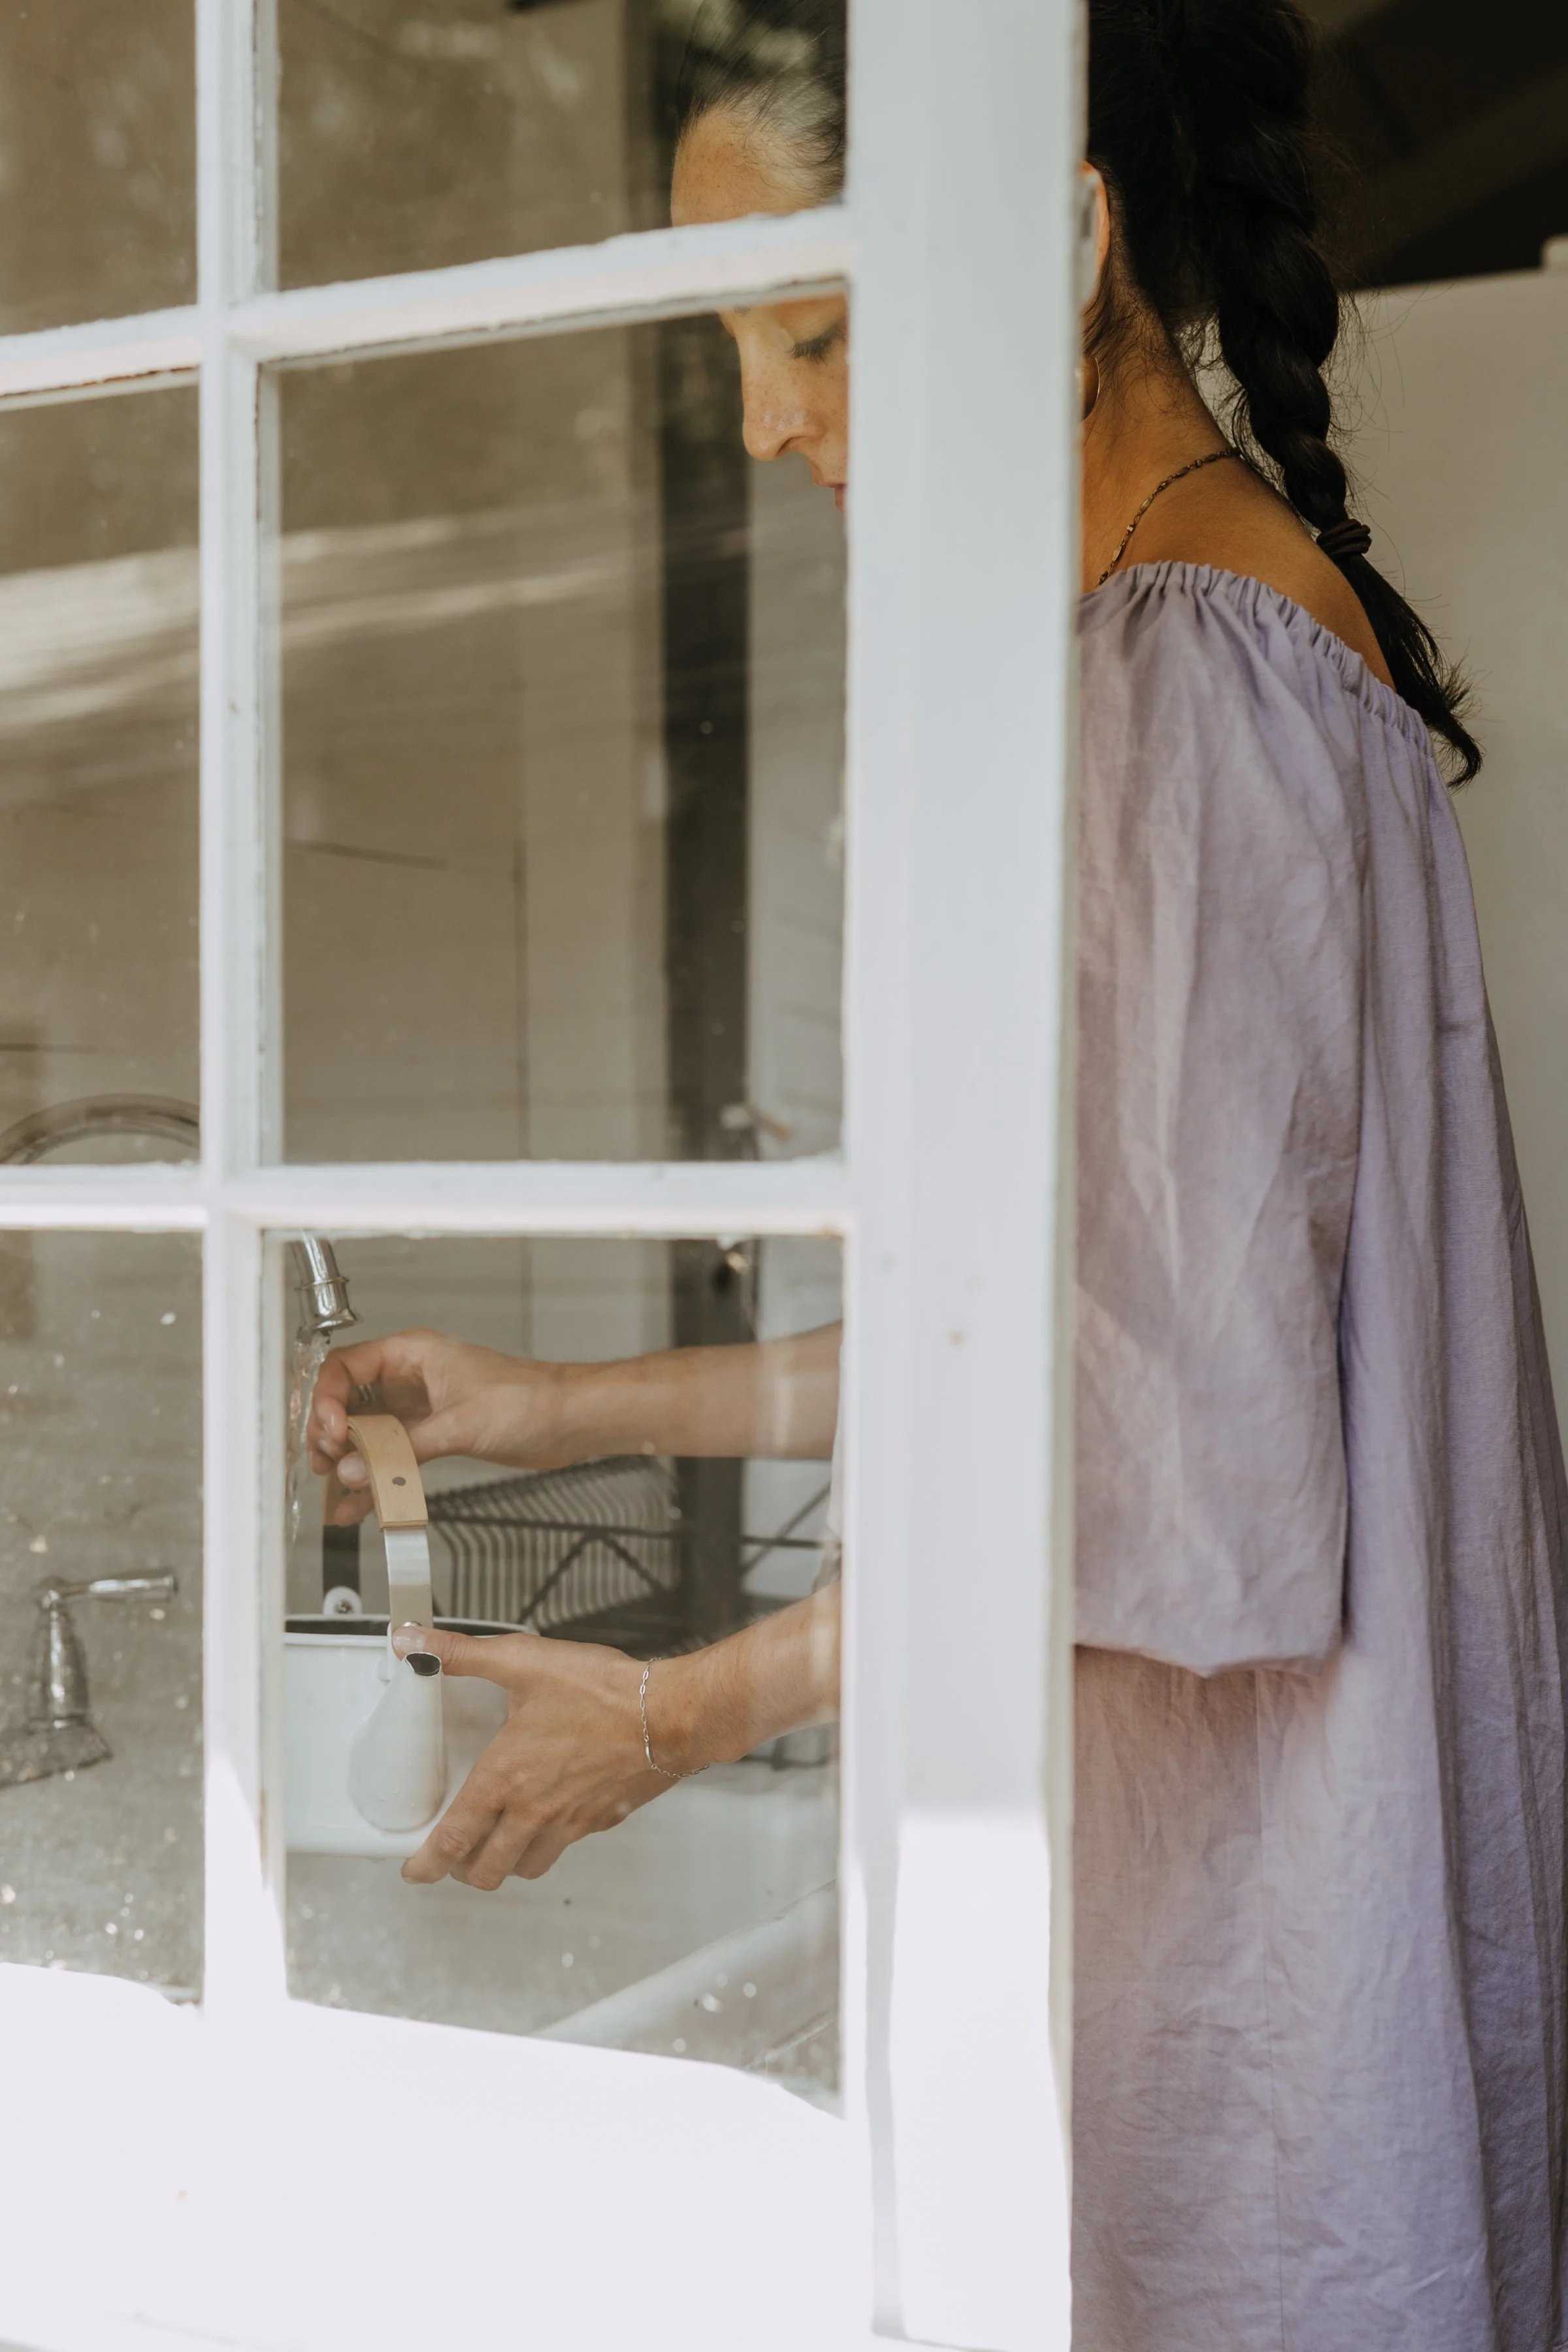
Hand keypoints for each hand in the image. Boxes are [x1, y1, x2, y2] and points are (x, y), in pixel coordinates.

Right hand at [307, 1329, 566, 1525]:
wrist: (568, 1420)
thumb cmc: (529, 1398)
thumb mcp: (460, 1423)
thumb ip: (404, 1448)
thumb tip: (358, 1468)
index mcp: (412, 1353)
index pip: (345, 1367)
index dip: (328, 1400)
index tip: (333, 1433)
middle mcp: (409, 1378)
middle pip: (348, 1401)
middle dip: (331, 1434)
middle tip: (328, 1462)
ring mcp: (418, 1407)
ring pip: (366, 1433)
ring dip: (349, 1460)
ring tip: (336, 1487)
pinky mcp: (431, 1434)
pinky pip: (390, 1455)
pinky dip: (375, 1478)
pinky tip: (361, 1504)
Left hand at [391, 1625, 687, 1885]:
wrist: (670, 1713)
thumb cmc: (605, 1692)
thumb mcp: (524, 1661)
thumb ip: (462, 1654)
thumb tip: (414, 1644)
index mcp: (506, 1778)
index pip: (453, 1839)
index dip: (426, 1864)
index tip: (415, 1871)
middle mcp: (534, 1810)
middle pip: (486, 1869)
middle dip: (462, 1870)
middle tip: (452, 1857)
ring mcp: (570, 1822)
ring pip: (525, 1867)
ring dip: (504, 1864)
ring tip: (495, 1845)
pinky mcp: (600, 1821)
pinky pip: (564, 1847)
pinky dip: (547, 1844)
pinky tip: (548, 1819)